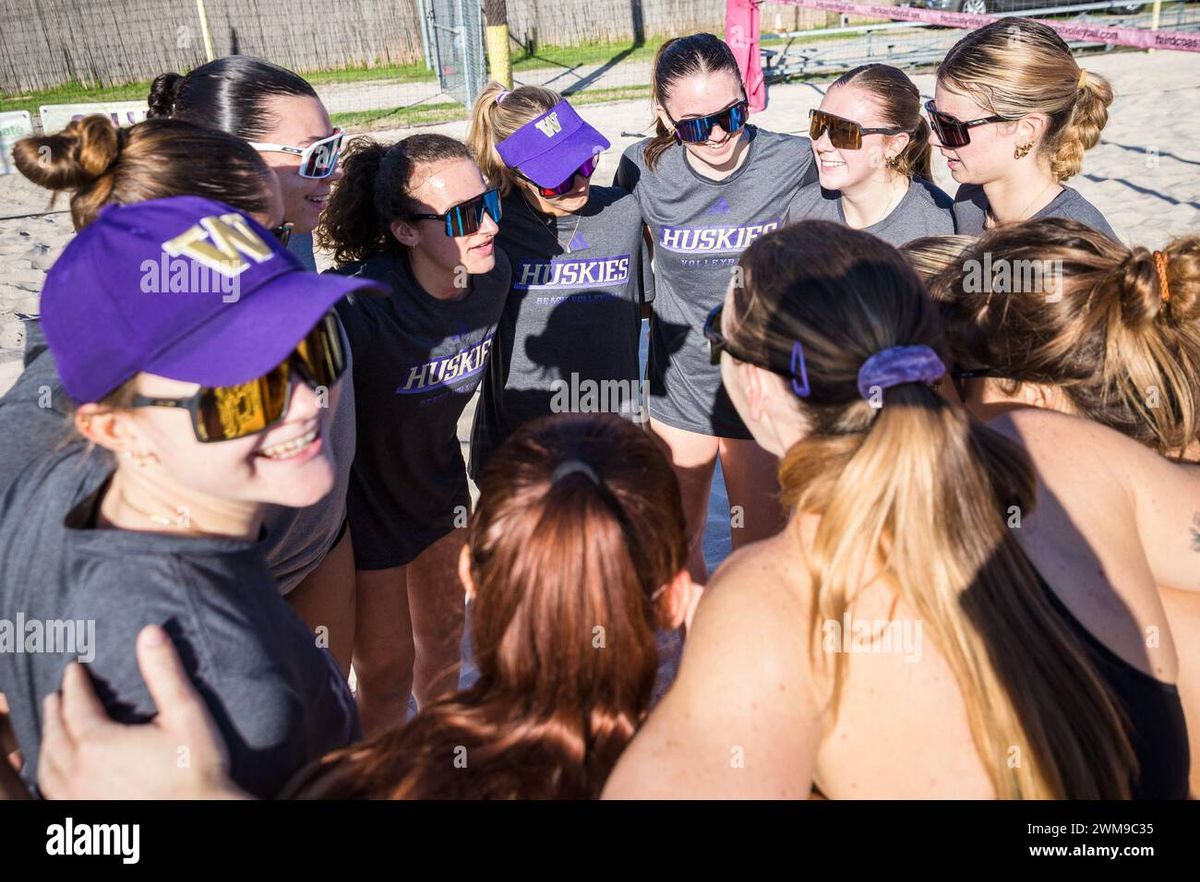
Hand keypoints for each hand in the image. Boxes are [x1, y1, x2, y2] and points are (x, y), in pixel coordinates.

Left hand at [38, 624, 246, 799]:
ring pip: (48, 766)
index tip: (75, 668)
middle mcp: (79, 772)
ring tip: (53, 728)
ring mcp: (78, 798)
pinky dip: (48, 774)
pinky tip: (57, 772)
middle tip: (58, 693)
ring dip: (48, 741)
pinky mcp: (84, 816)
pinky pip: (53, 792)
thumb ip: (165, 672)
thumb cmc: (197, 769)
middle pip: (56, 734)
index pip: (76, 705)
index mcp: (99, 743)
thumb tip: (151, 632)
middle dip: (56, 709)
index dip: (75, 683)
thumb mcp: (186, 713)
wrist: (199, 817)